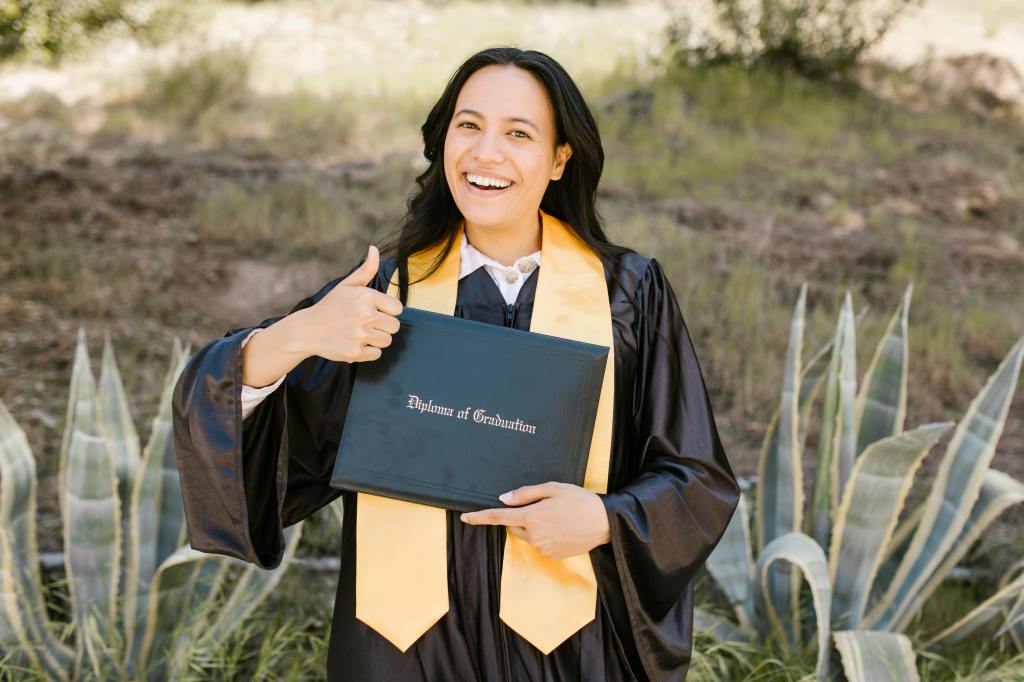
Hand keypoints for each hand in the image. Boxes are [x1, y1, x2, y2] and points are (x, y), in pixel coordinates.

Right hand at [297, 245, 402, 362]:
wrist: (307, 330)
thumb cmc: (330, 306)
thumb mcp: (347, 286)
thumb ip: (366, 270)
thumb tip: (375, 249)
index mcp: (366, 297)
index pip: (397, 309)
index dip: (388, 311)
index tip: (376, 311)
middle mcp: (365, 315)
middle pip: (394, 326)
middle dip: (383, 326)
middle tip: (366, 324)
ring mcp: (360, 335)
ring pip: (387, 341)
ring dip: (376, 339)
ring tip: (359, 333)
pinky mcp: (355, 352)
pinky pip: (376, 354)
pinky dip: (367, 351)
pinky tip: (354, 343)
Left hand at [459, 482, 610, 559]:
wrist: (604, 522)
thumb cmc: (579, 500)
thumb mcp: (553, 488)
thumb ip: (526, 494)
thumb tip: (504, 499)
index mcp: (532, 517)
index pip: (498, 518)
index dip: (479, 517)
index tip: (465, 517)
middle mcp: (534, 536)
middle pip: (513, 527)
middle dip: (519, 517)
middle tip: (541, 507)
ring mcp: (543, 548)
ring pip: (527, 536)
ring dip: (533, 527)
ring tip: (557, 517)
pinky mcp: (552, 556)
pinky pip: (540, 545)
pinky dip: (545, 536)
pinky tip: (562, 528)